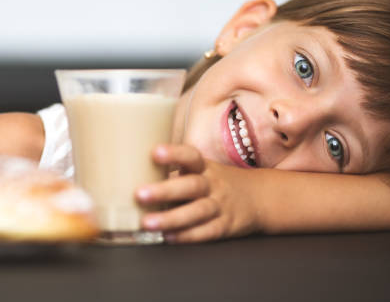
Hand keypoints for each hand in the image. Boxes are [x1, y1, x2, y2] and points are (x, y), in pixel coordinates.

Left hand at [135, 144, 261, 242]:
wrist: (260, 197)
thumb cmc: (216, 182)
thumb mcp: (200, 170)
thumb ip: (172, 172)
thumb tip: (130, 172)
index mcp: (203, 167)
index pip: (190, 156)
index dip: (173, 154)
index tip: (154, 152)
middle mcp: (212, 184)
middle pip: (191, 185)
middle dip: (164, 190)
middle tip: (140, 194)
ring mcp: (220, 205)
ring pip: (197, 211)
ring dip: (171, 218)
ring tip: (148, 223)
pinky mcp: (226, 226)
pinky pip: (207, 231)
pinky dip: (188, 235)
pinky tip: (169, 237)